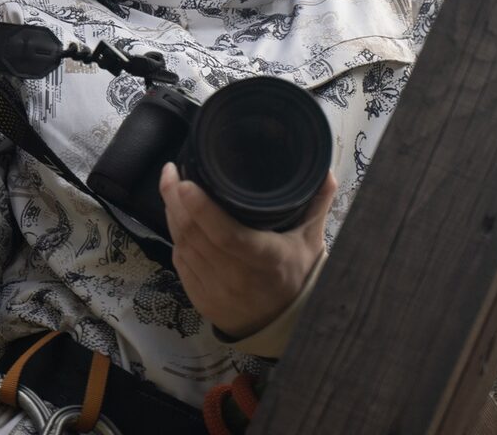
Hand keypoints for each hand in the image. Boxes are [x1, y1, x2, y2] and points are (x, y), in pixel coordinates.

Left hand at [159, 162, 336, 338]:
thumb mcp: (310, 240)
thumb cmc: (297, 276)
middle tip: (171, 171)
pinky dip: (175, 237)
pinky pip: (179, 262)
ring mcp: (216, 290)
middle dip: (176, 199)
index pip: (227, 234)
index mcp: (265, 259)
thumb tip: (325, 171)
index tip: (186, 182)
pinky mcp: (200, 299)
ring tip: (171, 187)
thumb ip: (316, 203)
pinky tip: (175, 218)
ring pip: (182, 245)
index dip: (202, 208)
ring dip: (172, 214)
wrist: (285, 327)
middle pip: (195, 234)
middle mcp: (237, 277)